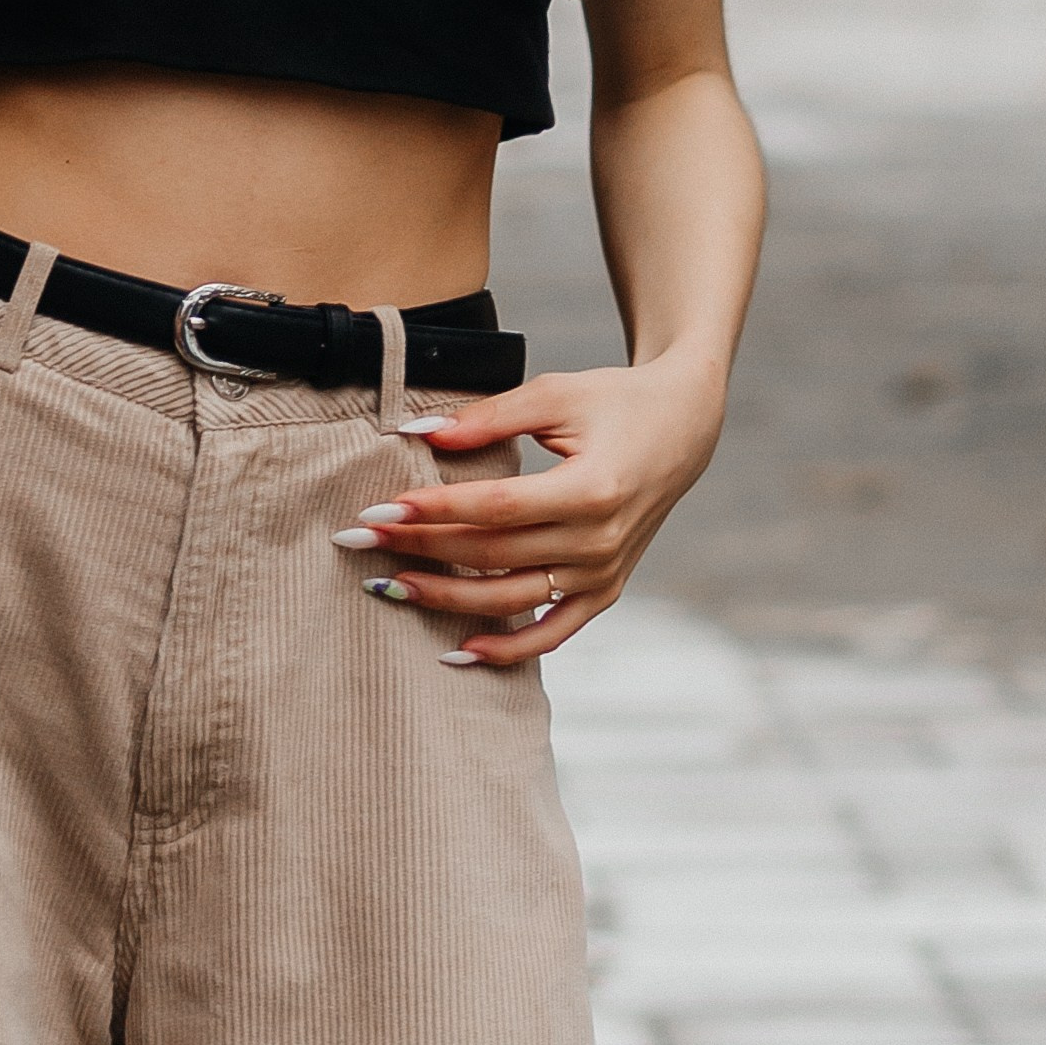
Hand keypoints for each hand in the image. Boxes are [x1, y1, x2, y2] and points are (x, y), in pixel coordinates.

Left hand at [334, 353, 724, 666]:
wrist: (682, 426)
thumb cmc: (614, 400)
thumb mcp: (555, 395)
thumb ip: (486, 417)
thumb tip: (418, 435)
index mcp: (592, 489)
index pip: (496, 508)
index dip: (436, 510)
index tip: (382, 506)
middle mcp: (600, 541)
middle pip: (494, 554)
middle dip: (423, 548)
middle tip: (363, 539)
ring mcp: (604, 573)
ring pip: (512, 599)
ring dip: (447, 599)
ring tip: (390, 586)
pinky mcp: (606, 590)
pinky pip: (553, 633)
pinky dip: (507, 649)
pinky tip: (456, 650)